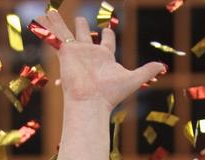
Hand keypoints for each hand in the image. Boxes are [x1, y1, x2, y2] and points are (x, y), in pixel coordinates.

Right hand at [36, 10, 164, 107]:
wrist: (91, 102)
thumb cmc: (111, 93)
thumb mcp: (133, 79)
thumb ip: (146, 71)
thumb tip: (163, 66)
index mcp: (105, 57)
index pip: (107, 41)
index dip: (108, 34)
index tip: (108, 29)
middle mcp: (89, 53)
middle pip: (86, 34)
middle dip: (83, 26)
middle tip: (81, 19)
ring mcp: (76, 52)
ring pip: (67, 31)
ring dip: (59, 22)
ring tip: (51, 11)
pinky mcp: (65, 52)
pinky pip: (55, 35)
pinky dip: (48, 25)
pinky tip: (41, 15)